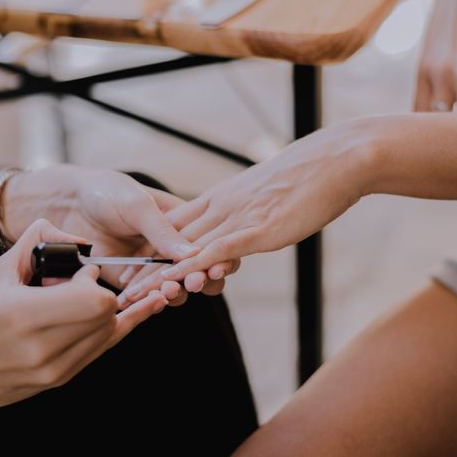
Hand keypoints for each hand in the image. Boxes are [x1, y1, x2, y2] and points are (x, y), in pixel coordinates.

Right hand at [0, 219, 168, 430]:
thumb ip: (40, 239)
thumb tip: (79, 239)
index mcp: (24, 316)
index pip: (92, 300)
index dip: (93, 280)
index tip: (80, 273)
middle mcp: (42, 348)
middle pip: (107, 315)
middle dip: (103, 292)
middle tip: (80, 286)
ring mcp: (53, 370)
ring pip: (110, 333)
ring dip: (108, 311)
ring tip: (84, 300)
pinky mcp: (60, 380)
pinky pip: (102, 350)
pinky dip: (110, 328)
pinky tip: (124, 313)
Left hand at [4, 165, 231, 301]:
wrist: (65, 203)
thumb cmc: (106, 192)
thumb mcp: (138, 205)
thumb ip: (164, 231)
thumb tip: (195, 254)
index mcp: (181, 222)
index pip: (209, 243)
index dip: (218, 258)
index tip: (216, 268)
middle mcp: (169, 246)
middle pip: (197, 270)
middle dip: (200, 280)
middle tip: (193, 283)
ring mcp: (150, 265)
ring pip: (174, 287)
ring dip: (175, 293)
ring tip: (167, 291)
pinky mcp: (129, 281)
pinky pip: (145, 296)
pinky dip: (148, 301)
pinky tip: (145, 300)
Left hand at [121, 120, 376, 298]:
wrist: (334, 158)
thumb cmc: (306, 178)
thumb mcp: (265, 196)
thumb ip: (245, 212)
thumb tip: (238, 229)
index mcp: (220, 199)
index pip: (177, 228)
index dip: (154, 251)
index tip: (134, 271)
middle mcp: (220, 208)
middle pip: (173, 242)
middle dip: (147, 270)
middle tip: (122, 293)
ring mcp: (235, 217)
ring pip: (188, 250)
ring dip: (162, 276)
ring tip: (137, 297)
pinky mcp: (255, 227)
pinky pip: (216, 249)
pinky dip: (193, 266)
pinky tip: (176, 281)